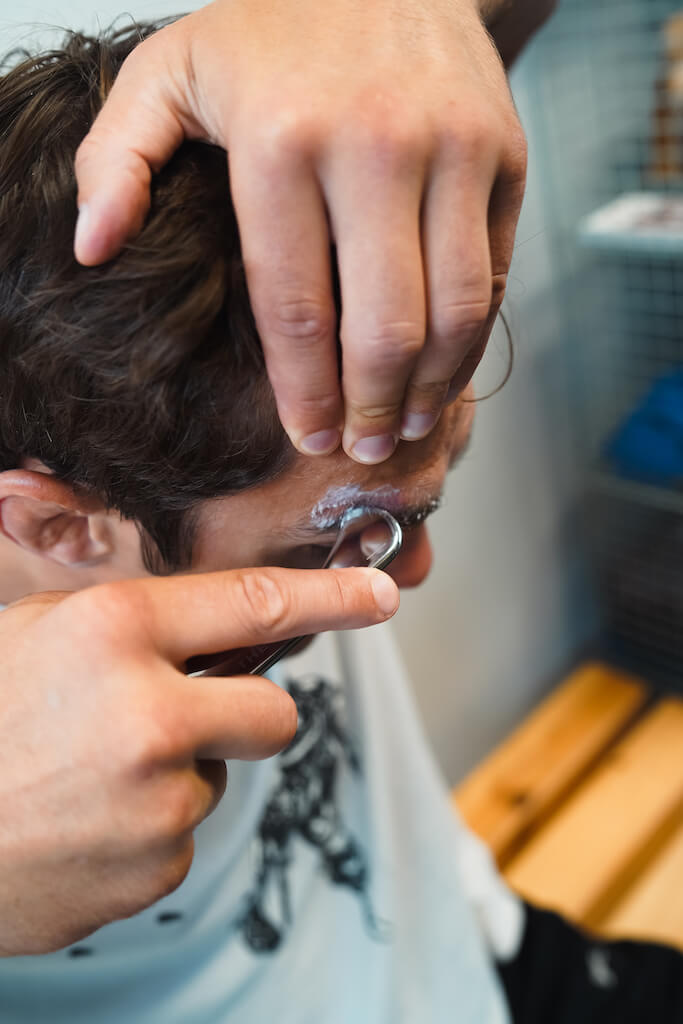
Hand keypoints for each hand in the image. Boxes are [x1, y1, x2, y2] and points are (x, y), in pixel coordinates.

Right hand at [0, 566, 397, 954]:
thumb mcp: (39, 632)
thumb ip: (134, 626)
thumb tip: (212, 628)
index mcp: (116, 631)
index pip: (256, 604)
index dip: (333, 599)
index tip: (380, 596)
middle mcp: (149, 711)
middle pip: (275, 712)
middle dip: (251, 716)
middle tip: (192, 719)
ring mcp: (155, 799)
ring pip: (218, 778)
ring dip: (175, 777)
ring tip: (94, 778)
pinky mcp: (153, 867)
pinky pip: (181, 836)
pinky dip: (148, 830)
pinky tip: (87, 823)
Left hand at [73, 0, 526, 462]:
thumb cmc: (272, 29)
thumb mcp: (169, 71)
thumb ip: (118, 158)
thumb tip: (92, 249)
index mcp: (283, 140)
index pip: (294, 308)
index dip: (302, 391)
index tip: (305, 436)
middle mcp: (376, 146)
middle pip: (382, 326)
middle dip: (368, 408)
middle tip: (357, 452)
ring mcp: (453, 149)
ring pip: (452, 311)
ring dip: (430, 388)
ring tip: (404, 426)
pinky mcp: (503, 155)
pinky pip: (494, 273)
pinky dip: (472, 339)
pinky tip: (443, 372)